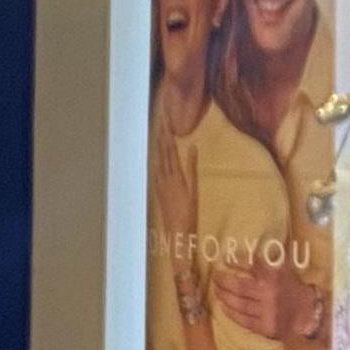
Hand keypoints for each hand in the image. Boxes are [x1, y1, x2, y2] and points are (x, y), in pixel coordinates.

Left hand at [149, 130, 198, 249]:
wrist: (176, 231)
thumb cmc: (189, 212)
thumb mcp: (194, 189)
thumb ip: (192, 166)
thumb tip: (192, 147)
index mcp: (175, 174)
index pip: (170, 148)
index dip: (168, 133)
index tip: (166, 119)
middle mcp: (164, 175)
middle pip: (162, 150)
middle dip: (162, 133)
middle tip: (160, 118)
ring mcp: (159, 182)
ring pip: (157, 158)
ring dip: (158, 143)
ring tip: (157, 130)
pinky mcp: (158, 189)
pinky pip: (155, 169)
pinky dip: (156, 158)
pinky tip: (155, 153)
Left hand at [213, 259, 321, 343]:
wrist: (308, 311)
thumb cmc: (292, 287)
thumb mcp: (281, 269)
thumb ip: (262, 263)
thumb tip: (237, 256)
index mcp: (274, 277)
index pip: (250, 266)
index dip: (235, 263)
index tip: (223, 261)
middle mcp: (269, 294)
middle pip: (239, 287)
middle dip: (223, 282)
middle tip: (215, 278)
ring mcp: (267, 312)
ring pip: (239, 304)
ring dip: (224, 297)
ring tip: (217, 291)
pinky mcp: (266, 327)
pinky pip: (244, 320)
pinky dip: (232, 314)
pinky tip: (224, 308)